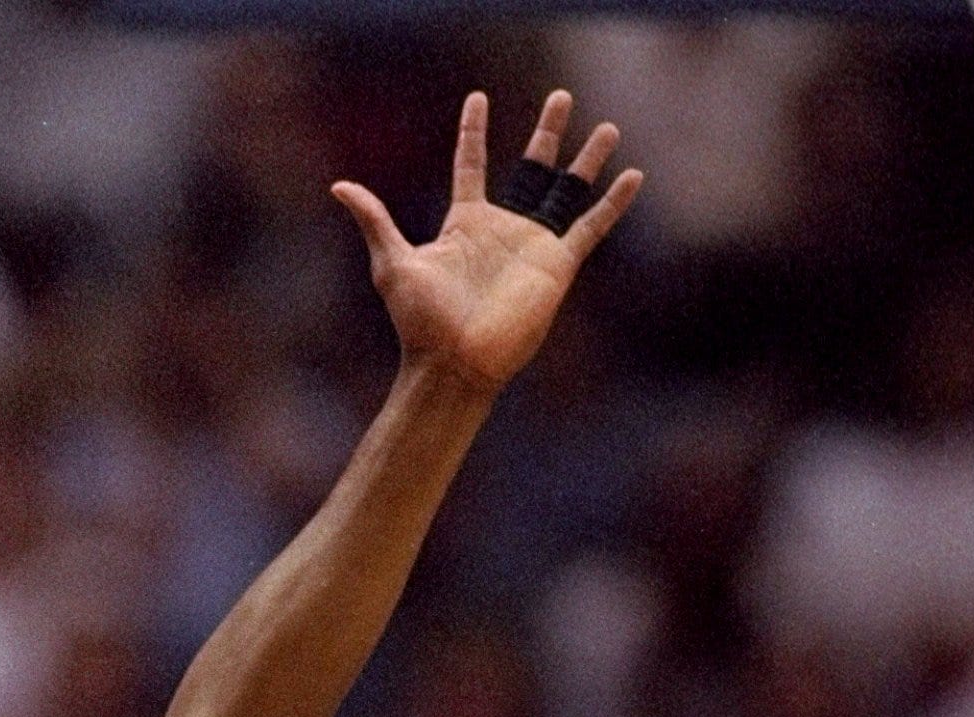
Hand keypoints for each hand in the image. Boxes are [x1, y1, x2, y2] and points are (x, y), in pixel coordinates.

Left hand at [331, 90, 642, 393]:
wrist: (454, 363)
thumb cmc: (420, 321)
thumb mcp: (393, 263)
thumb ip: (375, 219)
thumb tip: (339, 186)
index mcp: (464, 222)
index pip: (471, 164)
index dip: (473, 132)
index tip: (478, 99)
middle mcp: (502, 228)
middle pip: (531, 167)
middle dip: (547, 132)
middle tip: (561, 96)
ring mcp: (533, 244)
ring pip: (567, 189)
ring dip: (587, 159)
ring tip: (607, 126)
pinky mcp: (558, 265)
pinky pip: (591, 227)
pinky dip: (613, 203)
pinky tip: (633, 176)